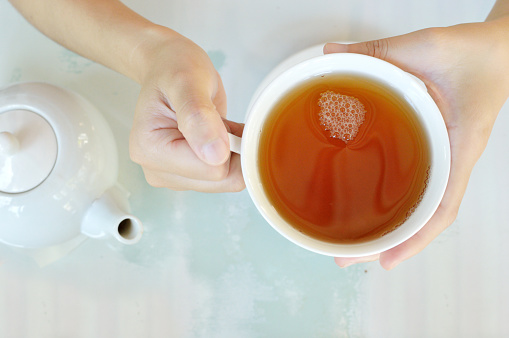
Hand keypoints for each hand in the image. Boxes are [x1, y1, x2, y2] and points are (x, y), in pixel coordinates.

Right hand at [129, 32, 244, 191]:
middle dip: (232, 150)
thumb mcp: (187, 81)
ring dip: (232, 151)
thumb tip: (215, 155)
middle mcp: (157, 169)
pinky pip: (225, 177)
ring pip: (226, 181)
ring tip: (215, 124)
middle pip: (220, 181)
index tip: (220, 119)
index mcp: (150, 149)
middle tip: (218, 120)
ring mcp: (172, 176)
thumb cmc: (174, 69)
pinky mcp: (187, 176)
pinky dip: (231, 154)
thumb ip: (199, 116)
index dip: (229, 145)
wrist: (169, 68)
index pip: (212, 170)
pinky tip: (217, 134)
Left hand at [325, 17, 508, 268]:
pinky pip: (417, 181)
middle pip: (424, 216)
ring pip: (419, 203)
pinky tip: (370, 202)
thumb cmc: (476, 53)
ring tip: (352, 242)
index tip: (386, 261)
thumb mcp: (426, 46)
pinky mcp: (435, 145)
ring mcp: (444, 156)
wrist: (501, 48)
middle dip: (388, 242)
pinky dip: (396, 199)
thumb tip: (332, 55)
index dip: (417, 239)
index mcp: (459, 147)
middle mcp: (452, 159)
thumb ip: (380, 50)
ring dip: (390, 226)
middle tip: (345, 258)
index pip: (443, 208)